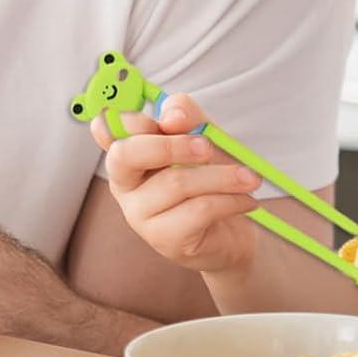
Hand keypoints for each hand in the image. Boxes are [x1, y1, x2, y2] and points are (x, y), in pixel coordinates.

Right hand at [92, 94, 262, 275]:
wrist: (233, 229)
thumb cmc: (211, 176)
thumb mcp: (203, 136)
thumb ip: (187, 117)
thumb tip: (172, 117)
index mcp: (128, 153)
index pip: (108, 128)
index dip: (131, 119)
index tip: (171, 120)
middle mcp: (125, 184)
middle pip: (127, 154)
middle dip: (172, 144)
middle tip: (208, 147)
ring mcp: (140, 214)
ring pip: (176, 182)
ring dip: (222, 176)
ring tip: (249, 178)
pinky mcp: (164, 239)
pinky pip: (199, 209)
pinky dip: (230, 200)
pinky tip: (245, 200)